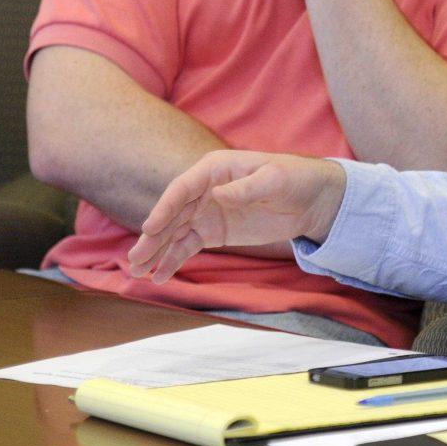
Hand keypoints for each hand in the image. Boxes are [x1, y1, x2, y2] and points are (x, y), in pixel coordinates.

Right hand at [127, 151, 346, 283]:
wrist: (311, 199)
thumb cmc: (295, 179)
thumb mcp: (275, 179)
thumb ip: (247, 187)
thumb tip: (218, 195)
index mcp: (215, 169)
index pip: (183, 188)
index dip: (165, 208)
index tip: (150, 229)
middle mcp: (204, 189)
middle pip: (172, 213)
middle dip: (152, 237)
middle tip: (135, 260)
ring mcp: (206, 211)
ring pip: (174, 232)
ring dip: (155, 251)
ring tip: (138, 272)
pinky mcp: (213, 231)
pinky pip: (187, 246)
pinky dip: (173, 259)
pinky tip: (160, 276)